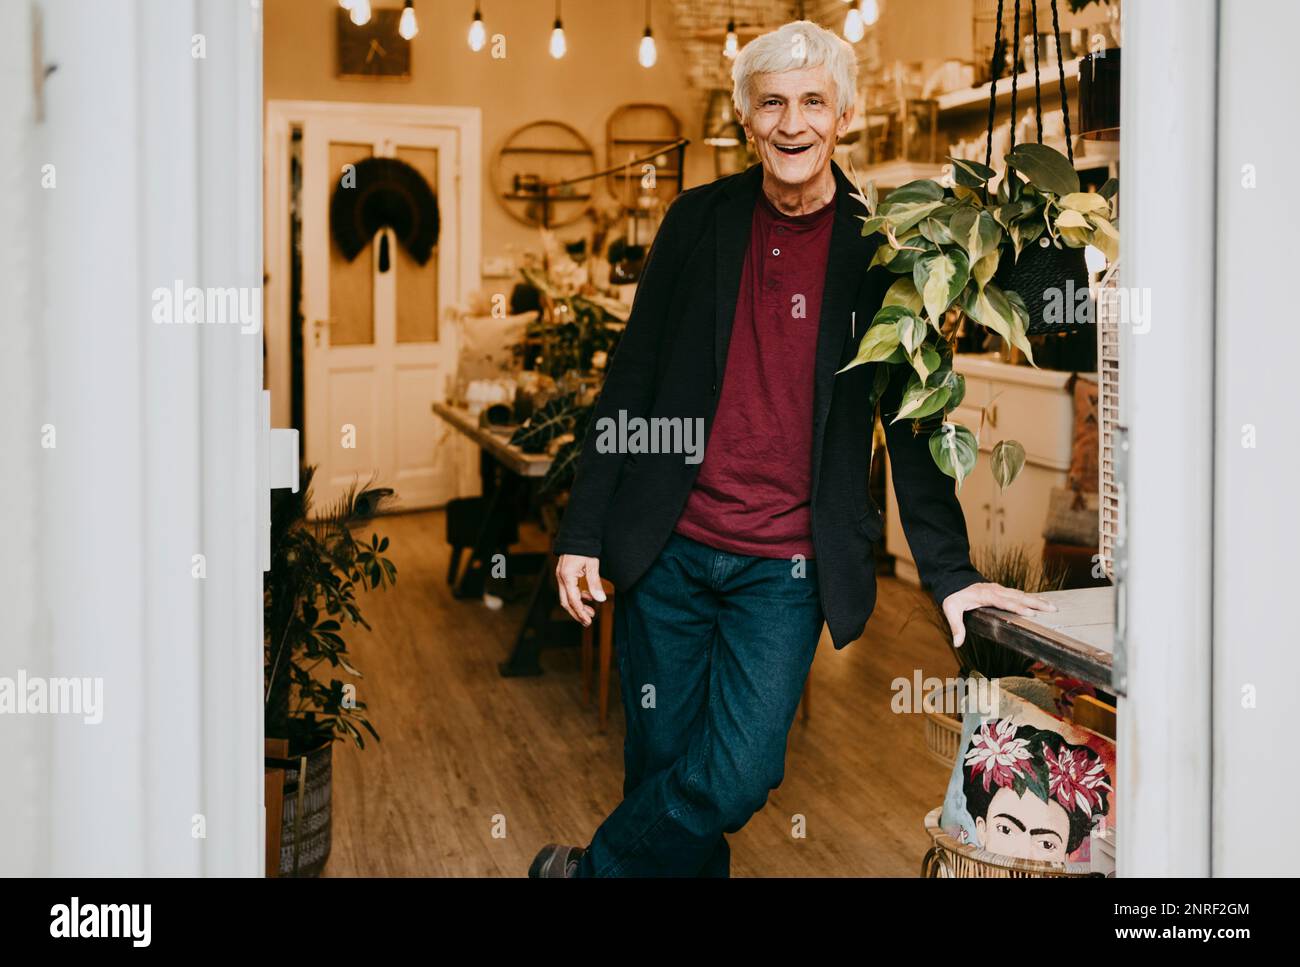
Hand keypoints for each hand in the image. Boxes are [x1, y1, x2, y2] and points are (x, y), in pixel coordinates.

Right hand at [556, 554, 605, 626]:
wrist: (578, 533)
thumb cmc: (585, 547)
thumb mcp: (592, 564)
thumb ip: (595, 583)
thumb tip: (600, 600)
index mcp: (567, 577)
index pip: (573, 600)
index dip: (580, 612)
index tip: (588, 621)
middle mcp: (561, 578)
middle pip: (566, 602)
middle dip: (577, 613)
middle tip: (589, 622)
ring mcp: (561, 576)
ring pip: (566, 597)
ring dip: (578, 606)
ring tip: (591, 612)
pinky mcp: (564, 574)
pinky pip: (568, 590)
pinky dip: (578, 596)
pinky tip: (588, 598)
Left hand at [942, 582, 1057, 646]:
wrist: (954, 580)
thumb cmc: (954, 596)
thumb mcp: (950, 610)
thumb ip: (956, 626)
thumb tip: (958, 643)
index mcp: (986, 595)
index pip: (1004, 602)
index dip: (1018, 607)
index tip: (1031, 613)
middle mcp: (996, 590)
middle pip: (1019, 597)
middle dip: (1036, 603)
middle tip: (1052, 609)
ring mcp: (1000, 589)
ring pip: (1022, 595)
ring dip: (1037, 600)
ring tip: (1053, 607)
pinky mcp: (1002, 590)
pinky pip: (1019, 594)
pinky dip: (1031, 597)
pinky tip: (1042, 602)